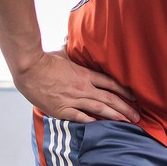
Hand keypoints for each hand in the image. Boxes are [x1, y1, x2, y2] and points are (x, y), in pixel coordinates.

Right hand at [13, 50, 139, 123]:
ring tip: (127, 122)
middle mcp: (83, 88)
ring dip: (115, 115)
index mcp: (86, 75)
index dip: (124, 91)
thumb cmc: (46, 59)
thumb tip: (77, 40)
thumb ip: (76, 52)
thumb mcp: (66, 54)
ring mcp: (73, 99)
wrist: (29, 68)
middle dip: (126, 108)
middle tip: (138, 116)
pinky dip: (91, 121)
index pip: (111, 84)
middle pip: (110, 98)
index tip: (134, 98)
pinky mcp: (61, 109)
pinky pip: (79, 117)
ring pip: (99, 109)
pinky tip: (101, 125)